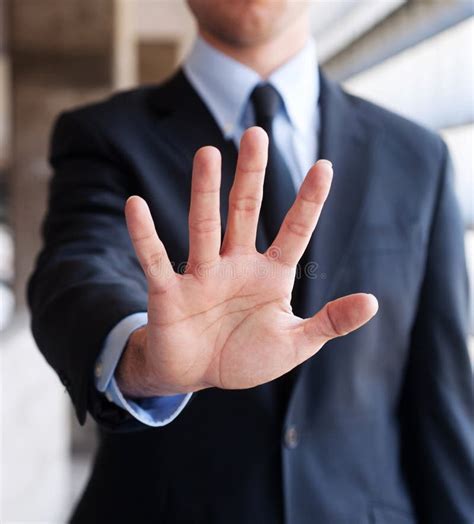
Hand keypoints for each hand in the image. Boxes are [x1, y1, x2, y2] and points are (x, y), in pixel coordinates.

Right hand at [117, 127, 377, 396]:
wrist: (198, 376)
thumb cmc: (246, 356)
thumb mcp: (295, 344)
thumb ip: (330, 322)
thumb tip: (373, 301)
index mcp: (270, 276)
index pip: (294, 232)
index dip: (309, 202)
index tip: (325, 165)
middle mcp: (235, 266)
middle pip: (245, 212)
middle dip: (252, 175)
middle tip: (256, 133)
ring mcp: (202, 276)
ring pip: (204, 227)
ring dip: (205, 192)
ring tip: (207, 154)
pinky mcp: (169, 292)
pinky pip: (155, 259)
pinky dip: (144, 235)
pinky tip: (135, 205)